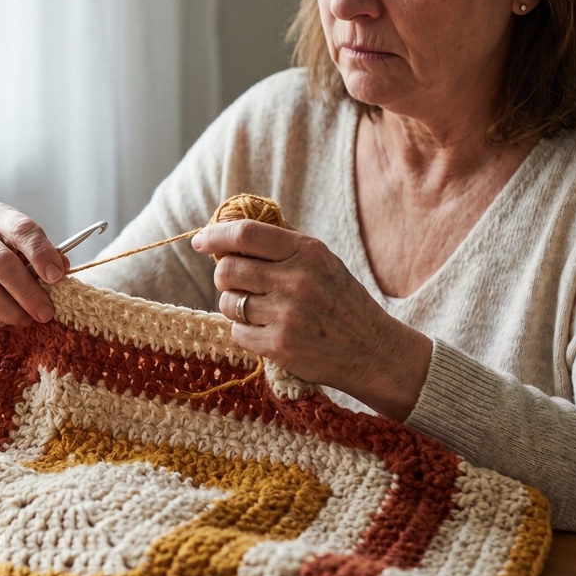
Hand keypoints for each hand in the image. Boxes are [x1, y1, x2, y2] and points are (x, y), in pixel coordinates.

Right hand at [0, 203, 68, 329]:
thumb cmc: (11, 260)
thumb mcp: (30, 253)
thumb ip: (46, 259)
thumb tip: (60, 269)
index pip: (21, 229)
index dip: (41, 253)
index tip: (57, 277)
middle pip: (0, 262)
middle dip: (27, 292)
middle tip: (45, 313)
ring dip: (9, 310)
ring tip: (24, 320)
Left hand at [191, 219, 431, 420]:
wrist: (374, 352)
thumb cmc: (341, 302)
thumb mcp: (323, 262)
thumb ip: (283, 242)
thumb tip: (232, 224)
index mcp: (307, 252)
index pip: (245, 234)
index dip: (215, 235)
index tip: (200, 241)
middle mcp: (296, 280)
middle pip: (227, 269)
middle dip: (225, 277)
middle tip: (238, 284)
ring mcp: (287, 315)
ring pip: (229, 303)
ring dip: (236, 307)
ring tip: (261, 311)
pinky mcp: (279, 346)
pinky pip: (237, 332)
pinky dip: (246, 332)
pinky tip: (269, 332)